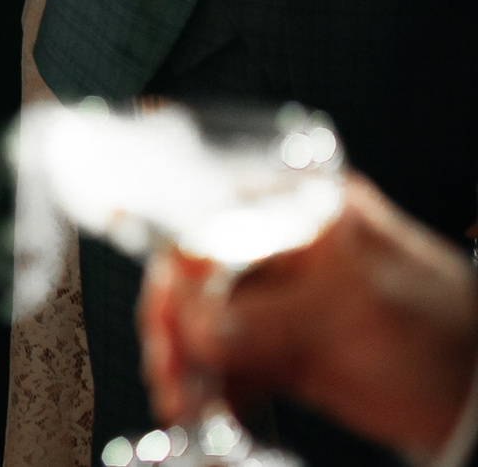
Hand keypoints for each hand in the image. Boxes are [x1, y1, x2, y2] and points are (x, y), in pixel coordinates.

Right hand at [139, 176, 477, 459]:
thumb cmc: (451, 339)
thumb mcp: (358, 315)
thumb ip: (274, 317)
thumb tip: (198, 329)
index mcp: (300, 210)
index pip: (206, 228)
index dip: (177, 280)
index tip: (168, 329)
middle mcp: (281, 247)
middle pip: (195, 278)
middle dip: (174, 329)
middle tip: (170, 375)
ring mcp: (282, 299)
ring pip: (203, 323)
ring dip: (186, 364)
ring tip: (185, 402)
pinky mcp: (284, 346)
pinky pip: (227, 362)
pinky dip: (211, 387)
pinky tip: (206, 408)